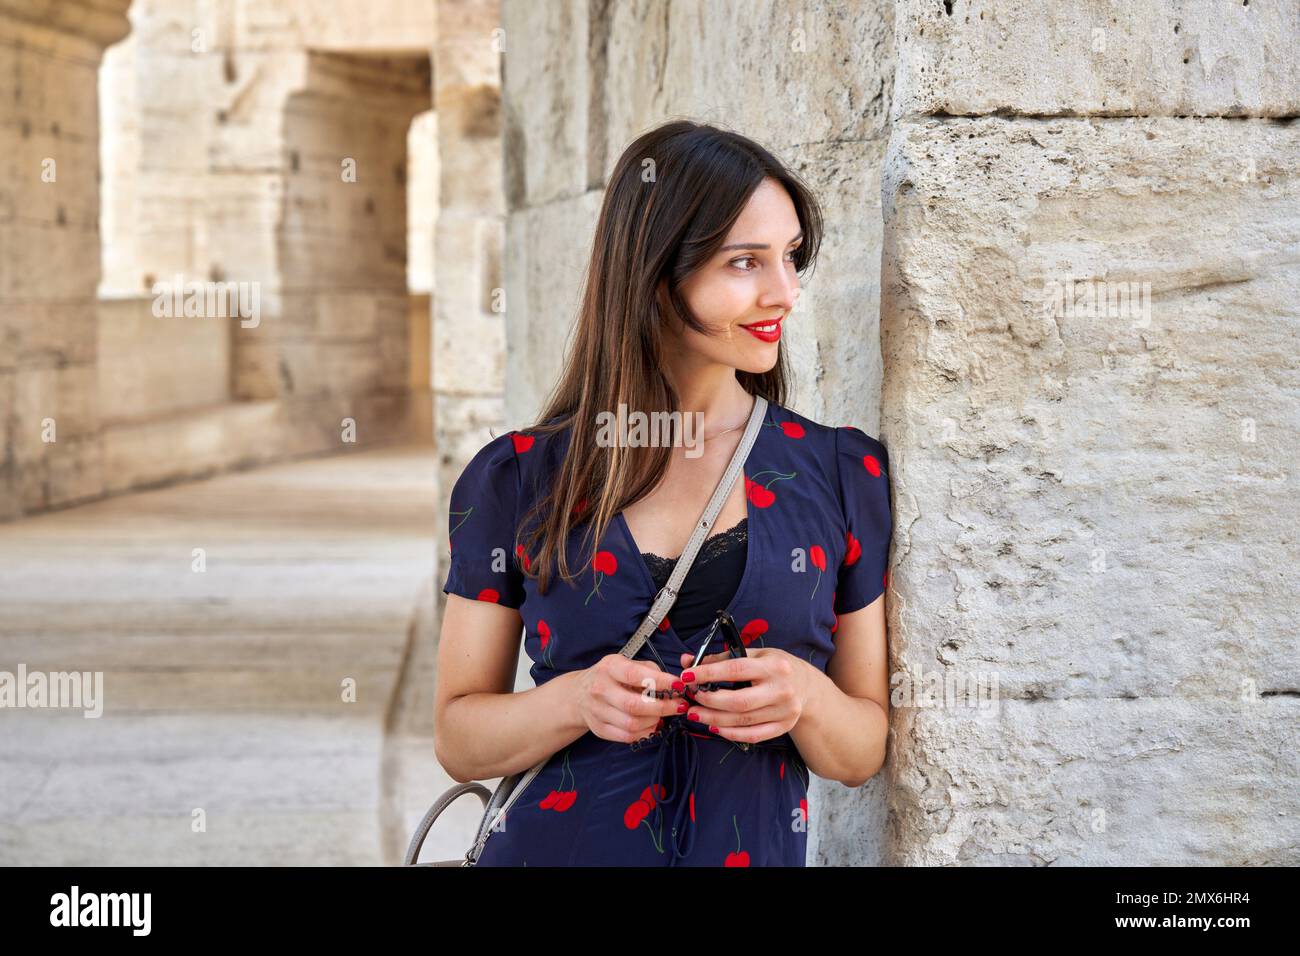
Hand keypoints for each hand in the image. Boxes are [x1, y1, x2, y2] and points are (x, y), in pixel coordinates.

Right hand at [574, 654, 689, 743]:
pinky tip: (652, 724)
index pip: (635, 675)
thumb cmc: (610, 677)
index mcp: (609, 667)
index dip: (660, 681)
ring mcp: (597, 711)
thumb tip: (672, 684)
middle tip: (680, 705)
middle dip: (663, 707)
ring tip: (664, 714)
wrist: (579, 694)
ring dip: (655, 721)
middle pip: (634, 705)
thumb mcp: (625, 663)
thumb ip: (649, 670)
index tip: (679, 685)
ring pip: (632, 724)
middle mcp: (600, 689)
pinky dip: (645, 733)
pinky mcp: (599, 729)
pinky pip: (627, 737)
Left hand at [677, 649, 810, 743]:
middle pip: (739, 701)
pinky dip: (730, 734)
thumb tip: (687, 661)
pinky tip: (714, 727)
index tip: (687, 676)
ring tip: (695, 714)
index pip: (736, 670)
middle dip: (710, 701)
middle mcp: (781, 689)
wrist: (808, 686)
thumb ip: (721, 658)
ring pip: (742, 721)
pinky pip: (753, 735)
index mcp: (774, 665)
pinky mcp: (783, 727)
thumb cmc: (776, 667)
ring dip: (714, 719)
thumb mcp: (755, 654)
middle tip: (691, 699)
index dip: (708, 674)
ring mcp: (784, 711)